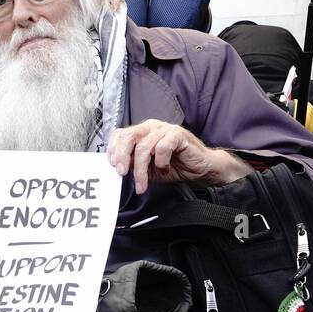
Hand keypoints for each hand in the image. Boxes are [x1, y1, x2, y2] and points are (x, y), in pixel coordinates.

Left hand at [107, 120, 250, 194]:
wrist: (199, 170)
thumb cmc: (174, 167)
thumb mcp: (147, 169)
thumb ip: (133, 165)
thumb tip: (116, 168)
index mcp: (142, 132)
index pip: (120, 134)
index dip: (113, 150)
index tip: (112, 167)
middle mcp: (151, 127)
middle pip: (128, 136)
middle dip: (121, 157)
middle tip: (122, 173)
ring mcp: (164, 129)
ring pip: (143, 147)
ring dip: (141, 170)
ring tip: (143, 184)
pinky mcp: (178, 134)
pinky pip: (162, 147)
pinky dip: (160, 162)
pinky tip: (164, 167)